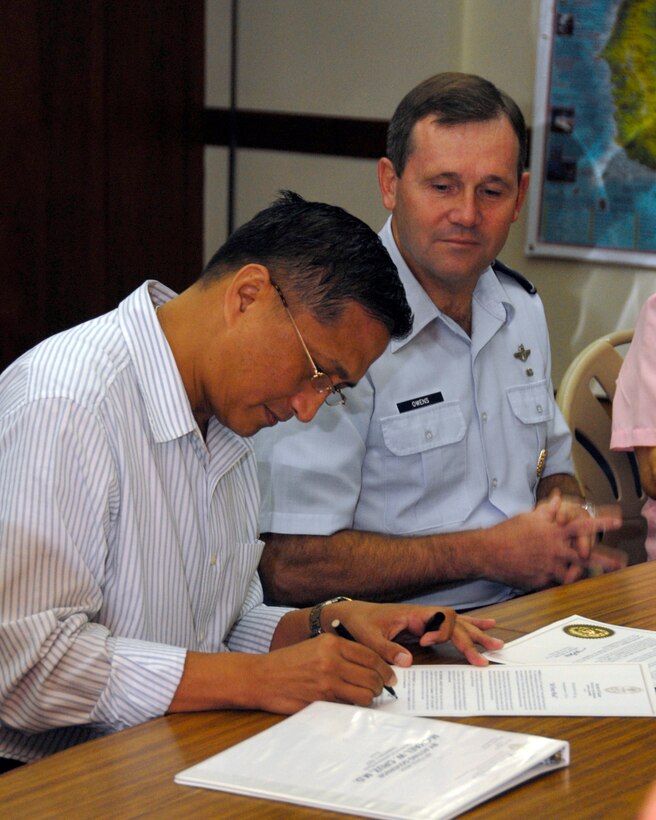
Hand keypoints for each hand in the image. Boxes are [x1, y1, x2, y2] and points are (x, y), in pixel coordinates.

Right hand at [254, 633, 395, 713]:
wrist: (263, 677)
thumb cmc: (289, 662)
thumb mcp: (315, 646)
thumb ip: (340, 651)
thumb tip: (368, 664)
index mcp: (332, 643)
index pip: (370, 655)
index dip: (385, 667)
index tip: (391, 675)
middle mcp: (332, 660)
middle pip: (371, 675)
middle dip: (381, 685)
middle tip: (382, 688)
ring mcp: (327, 681)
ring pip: (365, 693)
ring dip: (370, 697)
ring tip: (368, 697)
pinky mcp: (322, 700)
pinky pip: (350, 705)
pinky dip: (356, 706)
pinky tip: (353, 703)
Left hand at [323, 601, 502, 669]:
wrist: (348, 615)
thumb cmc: (358, 624)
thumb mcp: (368, 638)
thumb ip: (387, 649)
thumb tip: (408, 662)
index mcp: (411, 614)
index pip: (438, 619)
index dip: (438, 632)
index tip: (425, 644)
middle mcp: (422, 614)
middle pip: (454, 622)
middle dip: (470, 638)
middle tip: (485, 656)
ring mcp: (424, 619)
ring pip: (457, 623)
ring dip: (477, 633)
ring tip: (497, 643)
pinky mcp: (423, 625)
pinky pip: (450, 624)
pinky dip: (469, 625)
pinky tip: (486, 626)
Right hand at [483, 493, 621, 589]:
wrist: (488, 553)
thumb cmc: (507, 532)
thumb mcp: (528, 518)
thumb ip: (547, 510)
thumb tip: (558, 496)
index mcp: (552, 532)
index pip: (581, 525)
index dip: (600, 523)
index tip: (617, 522)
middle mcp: (554, 549)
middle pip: (585, 555)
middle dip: (605, 559)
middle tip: (621, 563)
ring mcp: (548, 567)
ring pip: (572, 573)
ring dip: (582, 574)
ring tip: (592, 576)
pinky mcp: (540, 581)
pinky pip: (554, 583)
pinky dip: (557, 581)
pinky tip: (559, 580)